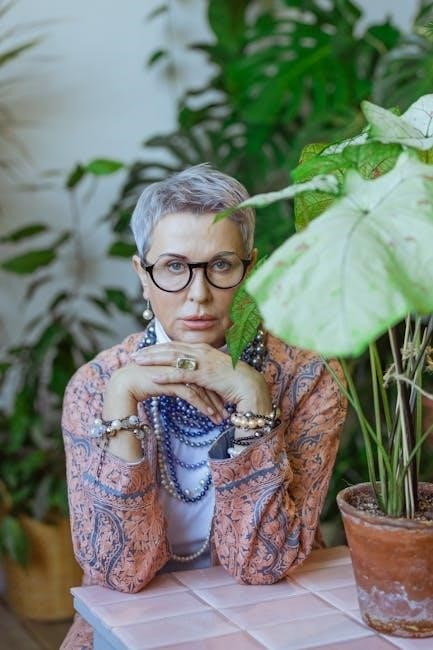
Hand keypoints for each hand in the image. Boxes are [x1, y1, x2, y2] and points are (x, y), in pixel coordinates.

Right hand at [104, 363, 226, 424]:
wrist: (123, 384)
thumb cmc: (141, 382)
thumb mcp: (164, 380)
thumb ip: (177, 380)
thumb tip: (188, 388)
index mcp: (179, 359)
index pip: (203, 372)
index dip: (214, 387)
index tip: (224, 399)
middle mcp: (180, 362)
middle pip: (205, 379)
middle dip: (218, 396)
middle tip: (227, 410)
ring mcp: (175, 370)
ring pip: (201, 387)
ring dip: (213, 403)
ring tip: (221, 417)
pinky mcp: (170, 381)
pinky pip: (191, 394)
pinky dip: (202, 405)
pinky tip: (210, 414)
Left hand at [131, 342, 271, 413]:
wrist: (250, 386)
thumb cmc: (234, 381)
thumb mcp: (214, 371)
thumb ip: (201, 369)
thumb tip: (190, 373)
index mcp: (203, 349)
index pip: (176, 345)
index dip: (158, 347)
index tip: (144, 350)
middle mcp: (201, 351)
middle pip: (170, 348)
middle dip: (151, 350)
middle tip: (134, 354)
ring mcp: (203, 361)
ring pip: (172, 357)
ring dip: (153, 359)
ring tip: (137, 362)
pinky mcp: (205, 374)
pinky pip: (181, 373)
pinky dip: (166, 375)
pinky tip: (153, 377)